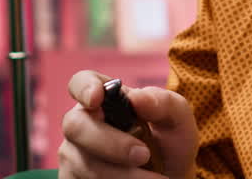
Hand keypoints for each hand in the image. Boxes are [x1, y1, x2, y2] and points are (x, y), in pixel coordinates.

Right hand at [59, 70, 197, 178]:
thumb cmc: (170, 146)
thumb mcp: (177, 121)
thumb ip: (163, 103)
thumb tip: (137, 97)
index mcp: (106, 100)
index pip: (81, 82)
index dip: (83, 87)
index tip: (97, 98)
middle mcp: (83, 124)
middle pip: (76, 126)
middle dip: (111, 143)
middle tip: (143, 155)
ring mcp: (74, 154)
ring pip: (84, 163)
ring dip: (122, 174)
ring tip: (152, 178)